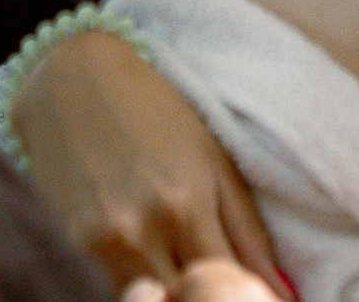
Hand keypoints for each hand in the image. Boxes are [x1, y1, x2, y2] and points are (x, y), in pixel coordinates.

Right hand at [13, 32, 282, 294]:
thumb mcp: (213, 158)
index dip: (243, 294)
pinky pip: (119, 286)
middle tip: (216, 277)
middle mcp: (142, 228)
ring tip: (184, 262)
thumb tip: (287, 293)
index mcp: (187, 204)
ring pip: (152, 300)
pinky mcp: (76, 243)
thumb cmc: (154, 109)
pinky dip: (143, 282)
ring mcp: (103, 240)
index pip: (227, 285)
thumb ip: (249, 232)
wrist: (71, 79)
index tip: (249, 290)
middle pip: (187, 301)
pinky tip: (153, 257)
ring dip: (174, 290)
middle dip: (206, 296)